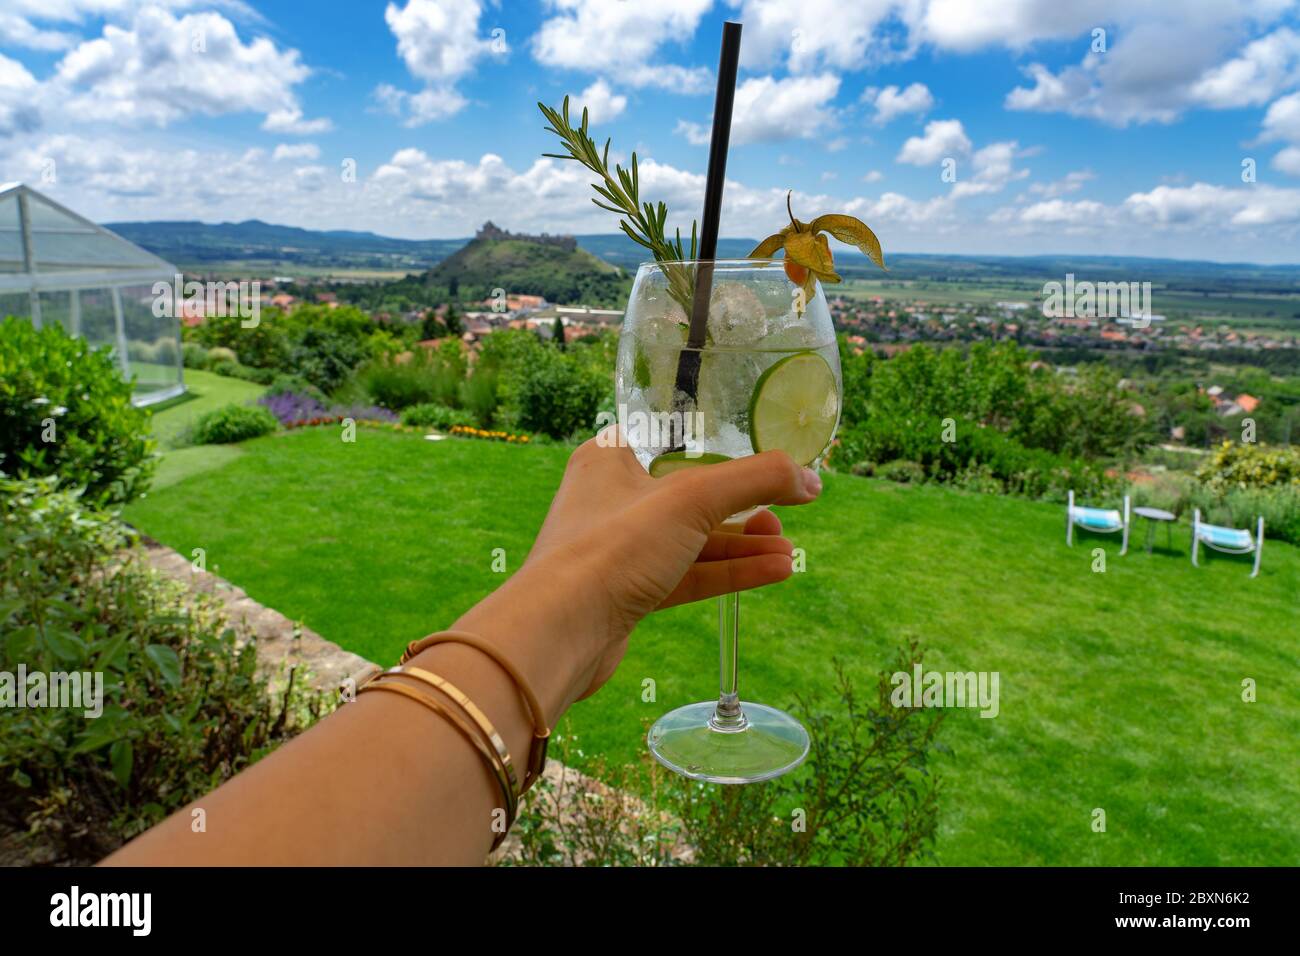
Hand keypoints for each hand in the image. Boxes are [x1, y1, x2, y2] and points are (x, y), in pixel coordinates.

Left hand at [521, 429, 822, 696]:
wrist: (560, 632)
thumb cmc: (610, 548)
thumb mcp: (691, 498)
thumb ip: (756, 480)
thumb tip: (810, 479)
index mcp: (611, 457)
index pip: (675, 441)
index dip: (722, 447)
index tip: (766, 457)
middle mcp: (612, 499)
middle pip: (691, 494)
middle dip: (744, 506)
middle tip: (788, 513)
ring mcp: (620, 550)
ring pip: (693, 540)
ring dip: (743, 545)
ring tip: (788, 552)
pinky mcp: (630, 593)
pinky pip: (689, 575)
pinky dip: (729, 572)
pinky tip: (774, 572)